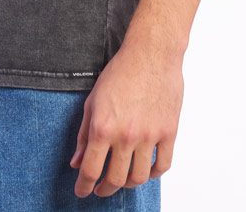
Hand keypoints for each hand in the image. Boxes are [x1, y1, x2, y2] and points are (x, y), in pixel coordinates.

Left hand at [70, 35, 183, 197]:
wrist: (151, 53)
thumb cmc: (120, 72)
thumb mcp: (93, 101)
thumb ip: (83, 134)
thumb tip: (76, 162)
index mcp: (103, 127)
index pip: (90, 169)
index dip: (83, 186)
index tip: (81, 192)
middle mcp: (126, 135)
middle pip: (114, 179)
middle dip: (103, 189)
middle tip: (100, 189)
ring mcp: (150, 135)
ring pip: (139, 178)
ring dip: (127, 183)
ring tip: (121, 179)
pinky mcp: (169, 132)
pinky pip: (162, 166)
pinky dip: (153, 173)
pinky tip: (145, 168)